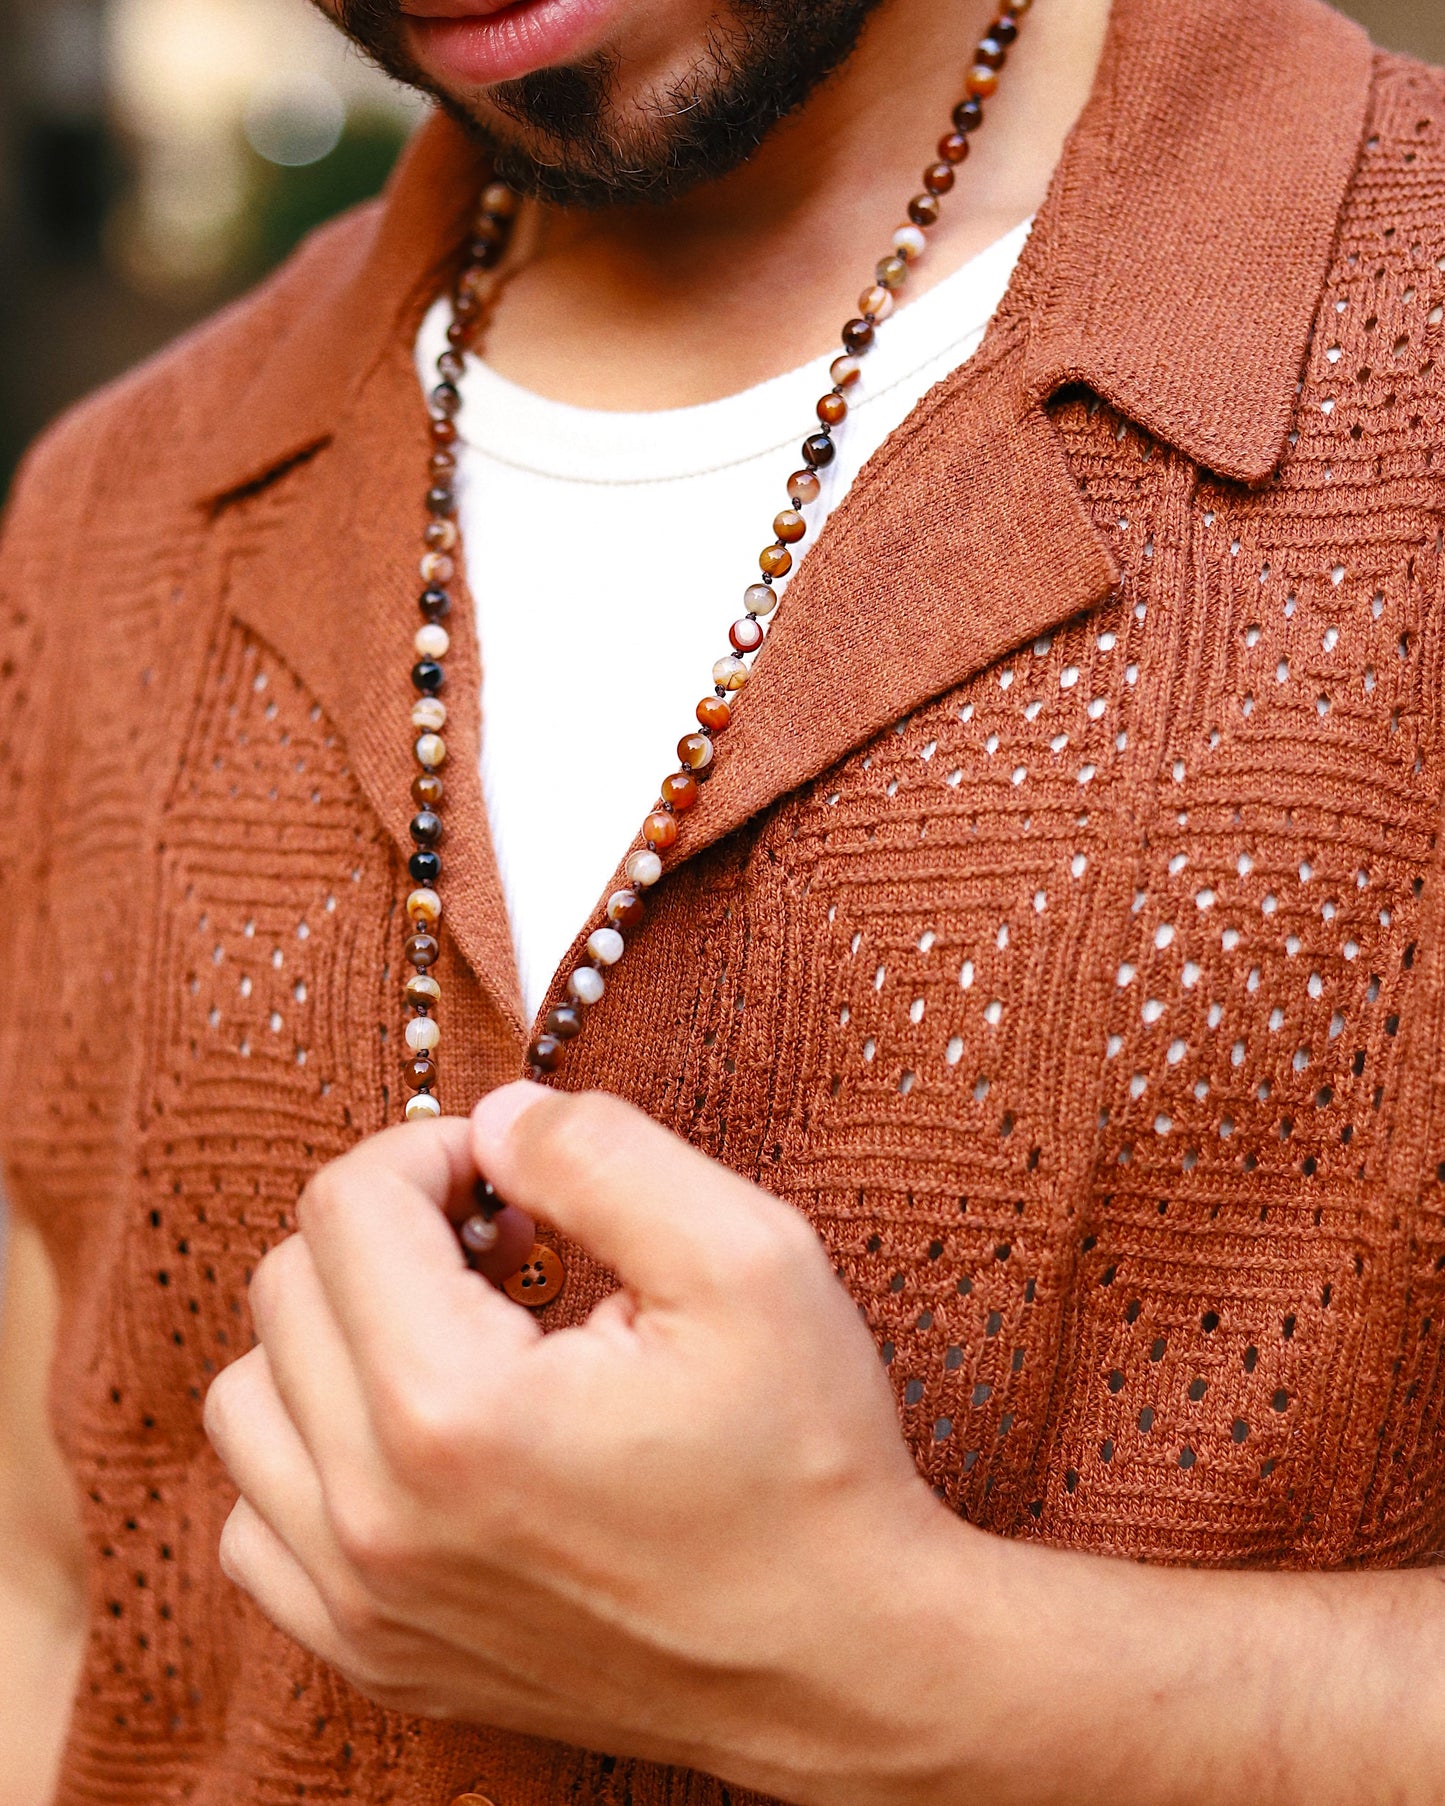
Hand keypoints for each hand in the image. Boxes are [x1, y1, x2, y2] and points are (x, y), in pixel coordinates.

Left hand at [204, 1085, 978, 1804]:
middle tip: (502, 1239)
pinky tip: (420, 1439)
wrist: (841, 1662)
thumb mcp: (746, 1256)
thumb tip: (493, 1118)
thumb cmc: (806, 1460)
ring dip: (336, 1334)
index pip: (346, 1208)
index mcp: (455, 1411)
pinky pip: (259, 1523)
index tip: (514, 1174)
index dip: (430, 1151)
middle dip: (388, 1229)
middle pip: (286, 1289)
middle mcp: (376, 1519)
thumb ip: (602, 1152)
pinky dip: (313, 1455)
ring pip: (250, 1403)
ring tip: (455, 1332)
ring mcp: (365, 1605)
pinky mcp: (377, 1658)